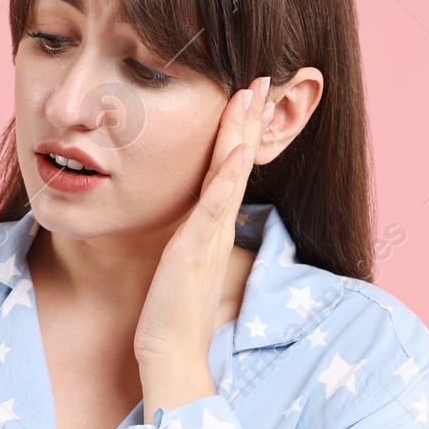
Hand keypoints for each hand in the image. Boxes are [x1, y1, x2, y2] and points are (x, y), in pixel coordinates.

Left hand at [132, 75, 272, 403]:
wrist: (168, 352)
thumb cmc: (168, 313)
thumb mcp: (176, 262)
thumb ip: (183, 237)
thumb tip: (180, 220)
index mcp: (211, 226)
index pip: (227, 169)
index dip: (237, 130)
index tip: (243, 93)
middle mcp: (217, 226)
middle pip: (236, 161)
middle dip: (246, 118)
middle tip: (259, 76)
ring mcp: (210, 236)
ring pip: (230, 174)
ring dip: (241, 132)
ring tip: (251, 94)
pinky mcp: (196, 250)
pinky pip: (215, 207)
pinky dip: (227, 177)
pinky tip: (236, 150)